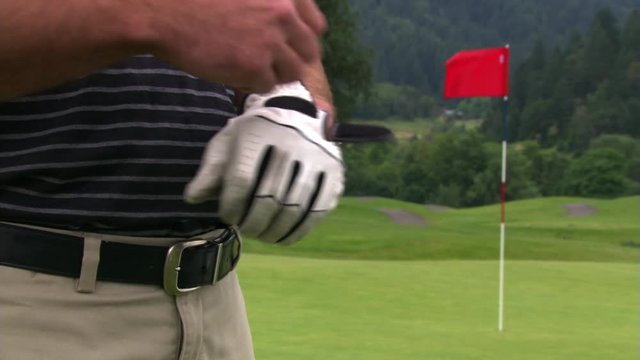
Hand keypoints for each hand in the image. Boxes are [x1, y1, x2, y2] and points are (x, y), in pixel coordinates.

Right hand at [152, 0, 325, 92]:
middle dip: (292, 60)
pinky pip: (268, 85)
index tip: (291, 45)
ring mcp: (271, 40)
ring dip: (274, 74)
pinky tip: (236, 73)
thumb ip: (270, 3)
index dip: (304, 38)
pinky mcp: (255, 65)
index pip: (317, 25)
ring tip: (251, 68)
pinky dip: (253, 84)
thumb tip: (290, 24)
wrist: (164, 12)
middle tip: (271, 63)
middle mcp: (284, 13)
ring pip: (292, 72)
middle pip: (309, 52)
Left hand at [185, 82, 343, 243]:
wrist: (296, 114)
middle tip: (246, 231)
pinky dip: (299, 230)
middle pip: (268, 198)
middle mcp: (290, 143)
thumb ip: (209, 170)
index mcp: (258, 133)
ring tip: (263, 236)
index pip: (241, 180)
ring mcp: (316, 158)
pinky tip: (284, 237)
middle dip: (252, 223)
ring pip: (293, 208)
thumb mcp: (227, 143)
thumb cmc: (255, 135)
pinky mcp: (335, 172)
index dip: (231, 206)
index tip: (227, 218)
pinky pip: (317, 210)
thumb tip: (192, 198)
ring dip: (274, 231)